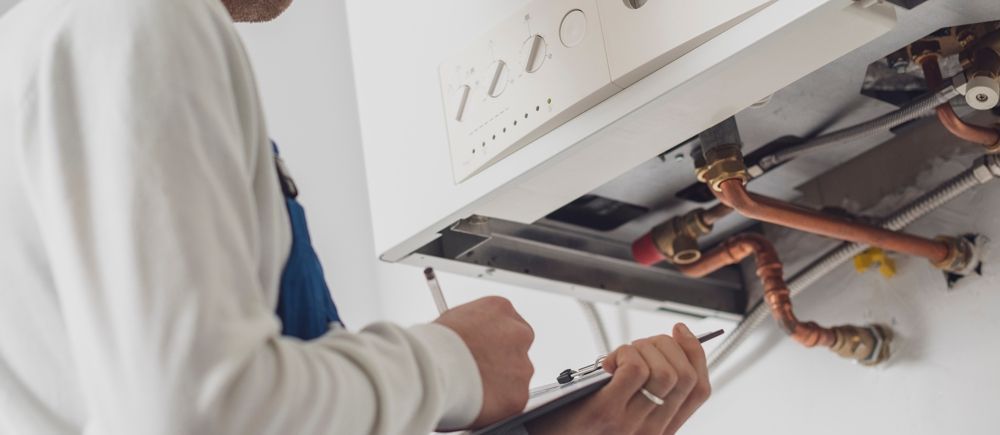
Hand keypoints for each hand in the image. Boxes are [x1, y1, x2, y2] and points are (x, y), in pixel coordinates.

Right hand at [435, 296, 534, 427]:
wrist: (432, 370)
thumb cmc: (433, 345)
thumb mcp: (452, 320)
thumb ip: (472, 328)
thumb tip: (469, 340)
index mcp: (501, 309)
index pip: (508, 323)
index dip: (493, 340)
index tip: (484, 350)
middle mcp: (518, 334)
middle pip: (517, 349)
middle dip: (501, 361)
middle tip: (479, 371)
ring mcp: (522, 365)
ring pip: (515, 378)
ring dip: (499, 384)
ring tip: (471, 388)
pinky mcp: (518, 395)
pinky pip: (510, 401)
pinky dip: (496, 406)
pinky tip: (476, 401)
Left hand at [526, 323, 709, 434]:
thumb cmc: (577, 421)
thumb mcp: (623, 408)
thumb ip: (644, 387)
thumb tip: (666, 342)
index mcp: (662, 428)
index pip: (700, 389)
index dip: (695, 353)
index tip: (679, 330)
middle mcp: (653, 431)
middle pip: (685, 376)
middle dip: (666, 346)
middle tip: (637, 346)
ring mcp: (632, 425)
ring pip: (665, 371)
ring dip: (643, 349)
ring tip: (618, 356)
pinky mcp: (607, 413)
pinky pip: (635, 370)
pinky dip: (624, 354)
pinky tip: (606, 363)